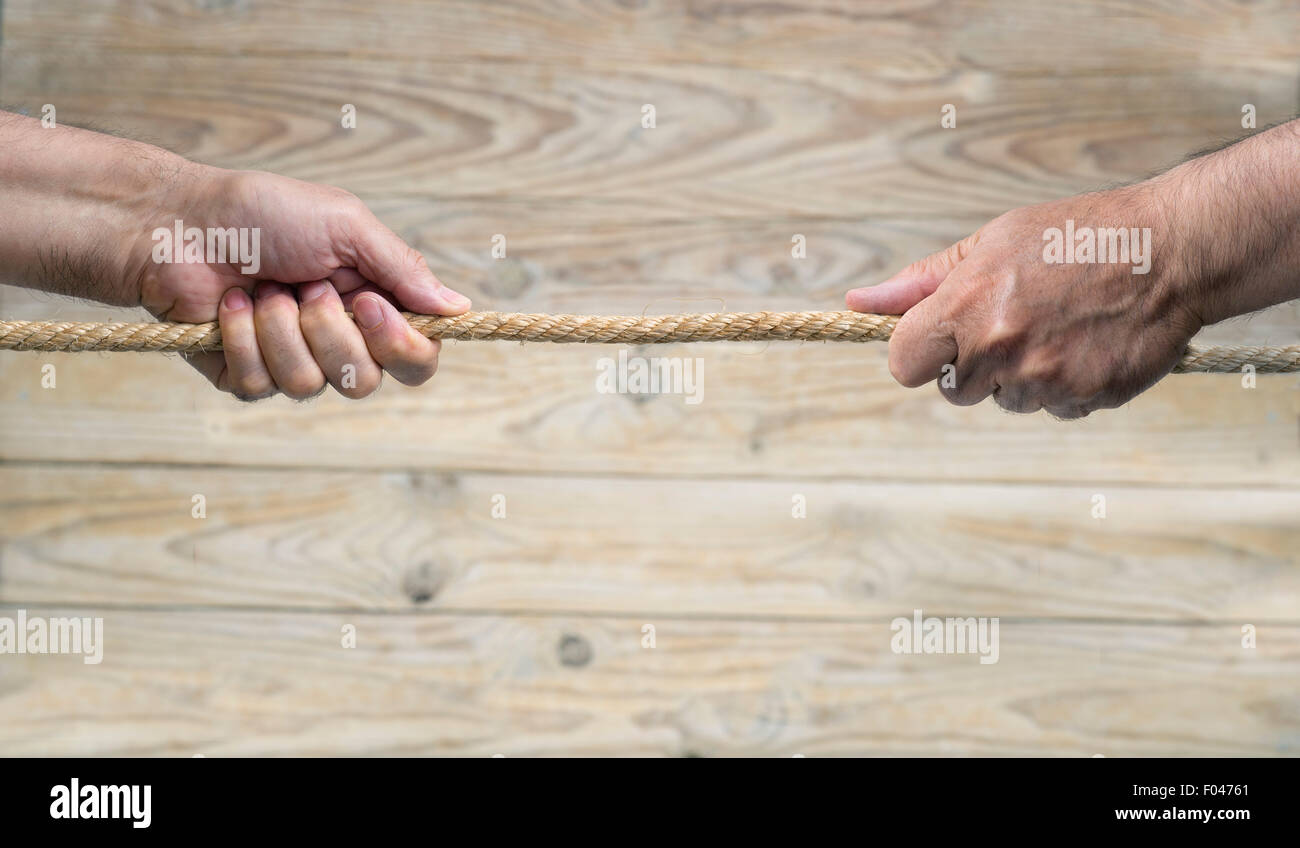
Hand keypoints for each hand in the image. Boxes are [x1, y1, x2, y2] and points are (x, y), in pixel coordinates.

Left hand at [129, 167, 469, 400]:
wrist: (178, 223)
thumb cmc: (263, 213)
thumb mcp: (346, 225)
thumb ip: (403, 269)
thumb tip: (459, 308)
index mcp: (373, 305)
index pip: (416, 359)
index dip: (401, 346)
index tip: (369, 305)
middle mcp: (338, 341)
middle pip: (366, 381)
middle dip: (331, 333)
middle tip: (306, 287)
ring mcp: (292, 362)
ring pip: (310, 385)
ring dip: (281, 329)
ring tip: (261, 289)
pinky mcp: (246, 376)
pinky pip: (260, 386)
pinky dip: (243, 339)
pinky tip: (230, 307)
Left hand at [846, 184, 1200, 418]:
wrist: (1171, 250)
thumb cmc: (1073, 236)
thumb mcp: (992, 243)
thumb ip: (922, 281)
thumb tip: (859, 301)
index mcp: (965, 307)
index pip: (903, 363)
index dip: (919, 352)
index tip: (942, 338)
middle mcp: (999, 349)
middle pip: (953, 389)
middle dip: (974, 364)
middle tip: (1017, 320)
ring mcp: (1044, 379)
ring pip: (1006, 402)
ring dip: (1022, 376)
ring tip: (1059, 326)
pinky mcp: (1086, 399)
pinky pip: (1055, 409)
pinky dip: (1066, 386)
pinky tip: (1088, 344)